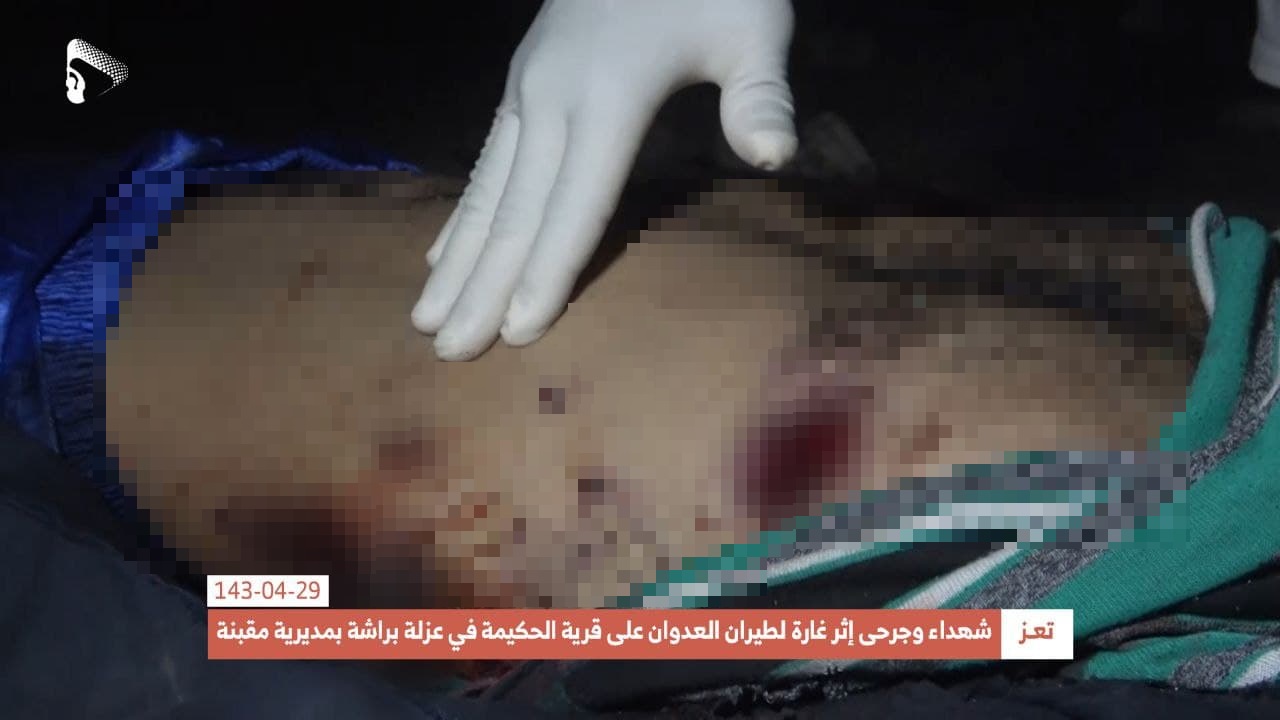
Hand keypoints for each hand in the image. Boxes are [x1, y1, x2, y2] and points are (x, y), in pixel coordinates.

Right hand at [411, 0, 798, 360]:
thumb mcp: (752, 23)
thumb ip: (761, 93)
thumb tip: (775, 155)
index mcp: (609, 96)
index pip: (577, 204)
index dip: (549, 271)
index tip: (516, 333)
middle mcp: (552, 99)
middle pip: (516, 210)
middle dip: (482, 287)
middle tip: (448, 352)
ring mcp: (527, 90)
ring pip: (485, 192)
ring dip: (456, 261)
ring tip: (424, 319)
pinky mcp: (520, 84)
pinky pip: (482, 163)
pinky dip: (458, 214)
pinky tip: (437, 254)